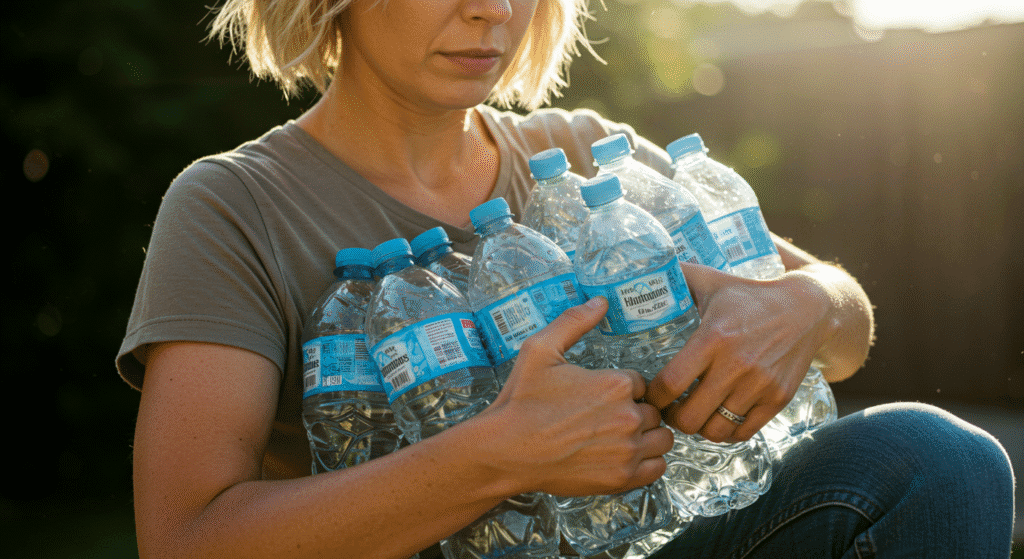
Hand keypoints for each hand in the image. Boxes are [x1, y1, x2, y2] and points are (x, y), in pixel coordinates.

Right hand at [482, 297, 673, 496]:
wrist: (505, 450)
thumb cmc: (520, 401)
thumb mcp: (540, 349)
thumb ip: (574, 321)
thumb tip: (601, 301)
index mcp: (615, 383)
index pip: (641, 382)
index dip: (624, 388)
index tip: (603, 397)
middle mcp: (629, 416)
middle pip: (655, 410)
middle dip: (636, 411)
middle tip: (607, 418)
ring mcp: (628, 450)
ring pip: (663, 438)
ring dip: (648, 436)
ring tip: (621, 437)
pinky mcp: (622, 478)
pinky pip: (658, 467)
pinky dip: (648, 462)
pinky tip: (626, 456)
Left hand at [645, 263, 833, 442]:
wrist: (807, 308)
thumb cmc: (750, 296)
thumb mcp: (712, 281)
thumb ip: (677, 278)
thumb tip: (642, 271)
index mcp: (713, 338)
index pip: (670, 384)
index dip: (653, 396)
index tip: (649, 394)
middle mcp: (736, 365)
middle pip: (689, 417)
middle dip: (672, 418)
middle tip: (669, 409)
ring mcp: (760, 385)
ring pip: (715, 430)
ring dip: (699, 427)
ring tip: (693, 414)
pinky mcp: (778, 398)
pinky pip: (743, 433)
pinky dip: (726, 431)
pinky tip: (718, 417)